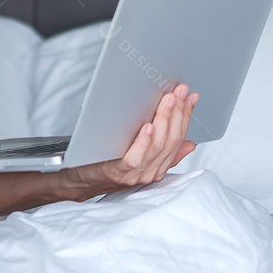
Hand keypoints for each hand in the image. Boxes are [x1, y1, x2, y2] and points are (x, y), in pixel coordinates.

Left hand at [61, 83, 198, 194]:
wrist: (82, 181)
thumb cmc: (108, 163)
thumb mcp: (140, 153)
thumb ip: (164, 149)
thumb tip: (190, 143)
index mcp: (159, 166)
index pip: (179, 138)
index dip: (186, 115)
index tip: (190, 95)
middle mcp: (151, 171)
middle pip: (171, 140)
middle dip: (178, 113)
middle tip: (179, 92)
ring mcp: (136, 174)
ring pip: (157, 146)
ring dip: (164, 120)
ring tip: (167, 101)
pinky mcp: (118, 172)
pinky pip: (136, 157)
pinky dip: (144, 141)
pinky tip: (148, 126)